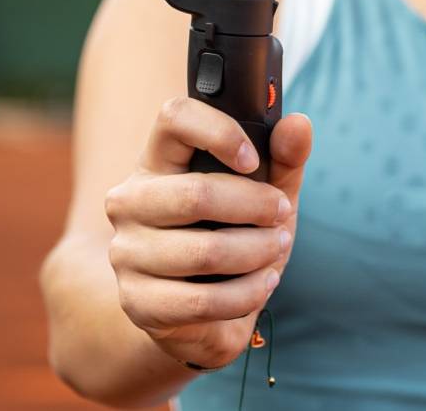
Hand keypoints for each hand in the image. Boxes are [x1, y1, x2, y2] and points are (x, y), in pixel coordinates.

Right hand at [103, 97, 312, 369]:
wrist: (207, 308)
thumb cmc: (235, 235)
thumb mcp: (267, 193)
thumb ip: (284, 158)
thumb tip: (298, 124)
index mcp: (158, 162)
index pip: (174, 118)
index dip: (220, 132)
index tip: (254, 160)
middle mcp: (130, 202)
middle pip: (196, 193)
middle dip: (256, 207)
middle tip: (281, 215)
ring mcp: (127, 253)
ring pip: (204, 252)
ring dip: (257, 253)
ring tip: (274, 250)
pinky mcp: (136, 301)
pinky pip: (201, 301)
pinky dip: (246, 293)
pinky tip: (261, 283)